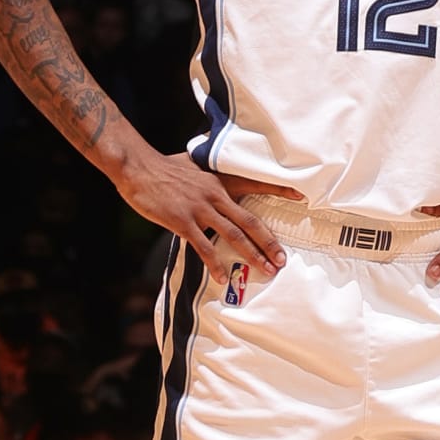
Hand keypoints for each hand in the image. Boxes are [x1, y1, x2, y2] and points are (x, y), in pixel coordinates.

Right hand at [117, 150, 288, 284]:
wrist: (138, 168)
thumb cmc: (164, 167)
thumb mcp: (194, 163)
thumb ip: (210, 172)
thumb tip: (217, 168)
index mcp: (220, 181)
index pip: (257, 184)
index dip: (280, 190)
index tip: (301, 197)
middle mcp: (215, 196)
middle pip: (250, 221)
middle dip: (269, 242)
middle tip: (282, 259)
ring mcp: (200, 210)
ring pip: (233, 236)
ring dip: (252, 255)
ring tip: (266, 270)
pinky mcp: (183, 222)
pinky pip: (203, 247)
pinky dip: (215, 263)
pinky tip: (223, 276)